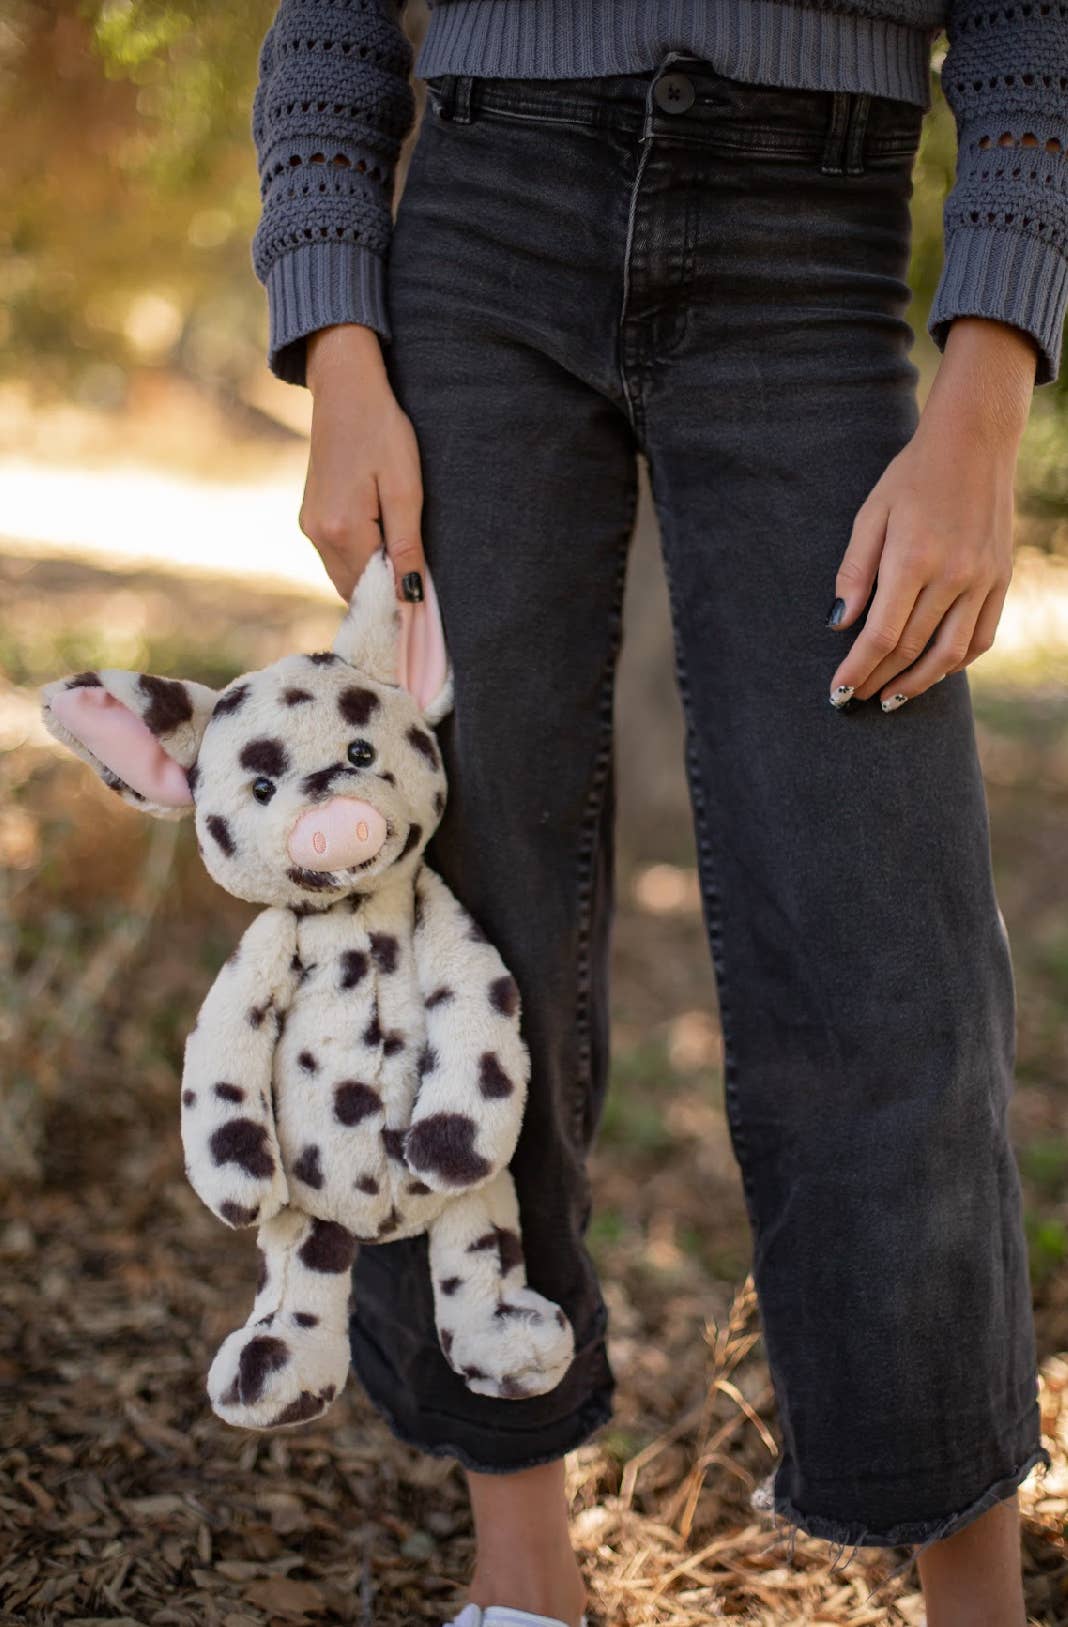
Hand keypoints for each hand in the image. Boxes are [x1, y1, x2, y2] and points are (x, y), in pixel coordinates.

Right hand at [300, 323, 425, 602]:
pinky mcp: (309, 517)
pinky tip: (382, 543)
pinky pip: (336, 557)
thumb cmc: (382, 431)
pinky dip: (359, 562)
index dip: (398, 604)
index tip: (422, 613)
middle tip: (418, 588)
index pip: (372, 591)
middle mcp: (318, 535)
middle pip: (354, 590)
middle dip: (384, 596)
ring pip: (343, 576)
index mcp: (343, 530)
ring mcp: (309, 526)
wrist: (345, 389)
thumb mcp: (405, 489)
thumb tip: (410, 596)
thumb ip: (406, 546)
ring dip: (371, 579)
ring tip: (402, 561)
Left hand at [827, 318, 1036, 712]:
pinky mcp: (999, 578)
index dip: (857, 668)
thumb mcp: (871, 514)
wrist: (974, 442)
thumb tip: (838, 624)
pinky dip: (958, 661)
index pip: (881, 634)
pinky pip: (982, 635)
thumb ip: (854, 570)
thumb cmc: (912, 476)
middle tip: (856, 699)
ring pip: (950, 652)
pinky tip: (934, 671)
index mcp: (913, 559)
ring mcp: (982, 579)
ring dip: (919, 683)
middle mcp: (952, 575)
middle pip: (911, 648)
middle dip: (879, 680)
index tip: (838, 692)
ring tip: (892, 699)